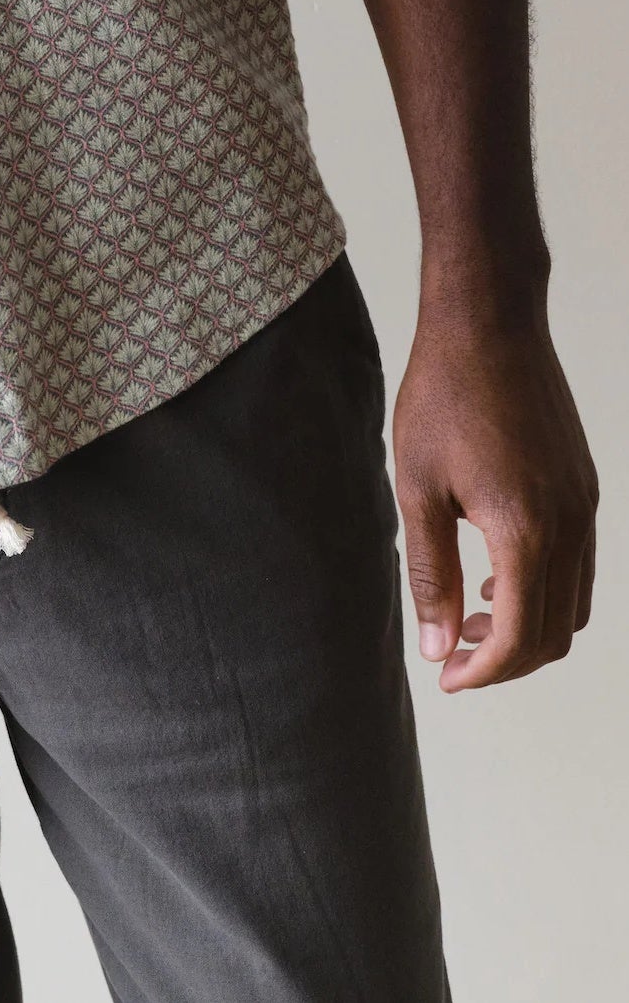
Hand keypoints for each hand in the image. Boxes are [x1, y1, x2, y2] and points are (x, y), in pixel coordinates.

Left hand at [393, 300, 597, 690]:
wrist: (488, 323)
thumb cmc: (442, 396)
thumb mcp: (417, 488)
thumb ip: (430, 572)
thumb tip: (437, 645)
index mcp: (526, 532)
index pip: (520, 638)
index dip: (483, 671)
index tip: (447, 678)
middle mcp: (570, 525)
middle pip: (556, 633)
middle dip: (506, 658)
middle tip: (453, 653)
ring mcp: (585, 505)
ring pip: (575, 603)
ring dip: (529, 625)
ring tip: (470, 613)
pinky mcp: (585, 485)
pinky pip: (579, 564)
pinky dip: (545, 588)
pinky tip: (495, 572)